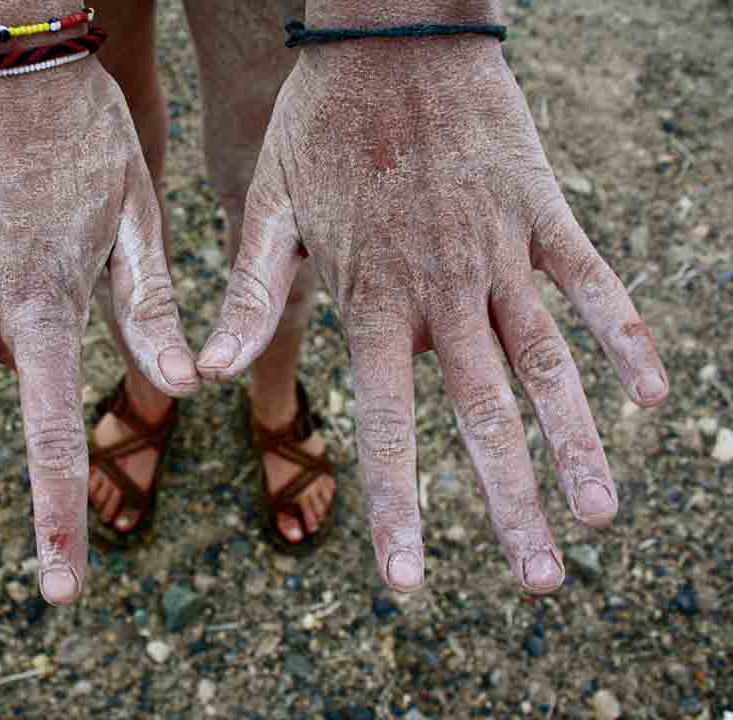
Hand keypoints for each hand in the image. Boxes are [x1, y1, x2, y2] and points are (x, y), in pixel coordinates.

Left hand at [198, 35, 667, 593]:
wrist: (390, 29)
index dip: (400, 503)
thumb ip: (252, 292)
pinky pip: (592, 281)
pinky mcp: (543, 210)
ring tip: (605, 518)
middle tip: (539, 584)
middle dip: (511, 504)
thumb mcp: (269, 204)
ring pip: (550, 363)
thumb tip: (210, 374)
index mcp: (374, 294)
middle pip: (486, 414)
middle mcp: (444, 286)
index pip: (392, 420)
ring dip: (580, 444)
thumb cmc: (321, 122)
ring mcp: (502, 250)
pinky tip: (653, 395)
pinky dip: (625, 335)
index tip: (409, 579)